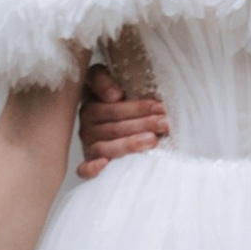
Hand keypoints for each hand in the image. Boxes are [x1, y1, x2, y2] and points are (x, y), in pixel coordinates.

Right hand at [78, 63, 169, 177]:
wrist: (114, 115)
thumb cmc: (118, 97)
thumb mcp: (110, 79)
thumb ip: (105, 81)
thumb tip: (114, 96)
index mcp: (92, 105)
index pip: (112, 108)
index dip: (136, 107)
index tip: (158, 106)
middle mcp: (87, 126)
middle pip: (115, 128)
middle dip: (143, 124)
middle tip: (166, 123)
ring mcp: (88, 146)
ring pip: (106, 148)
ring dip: (130, 144)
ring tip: (153, 140)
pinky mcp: (89, 164)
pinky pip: (84, 169)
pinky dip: (92, 168)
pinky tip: (105, 165)